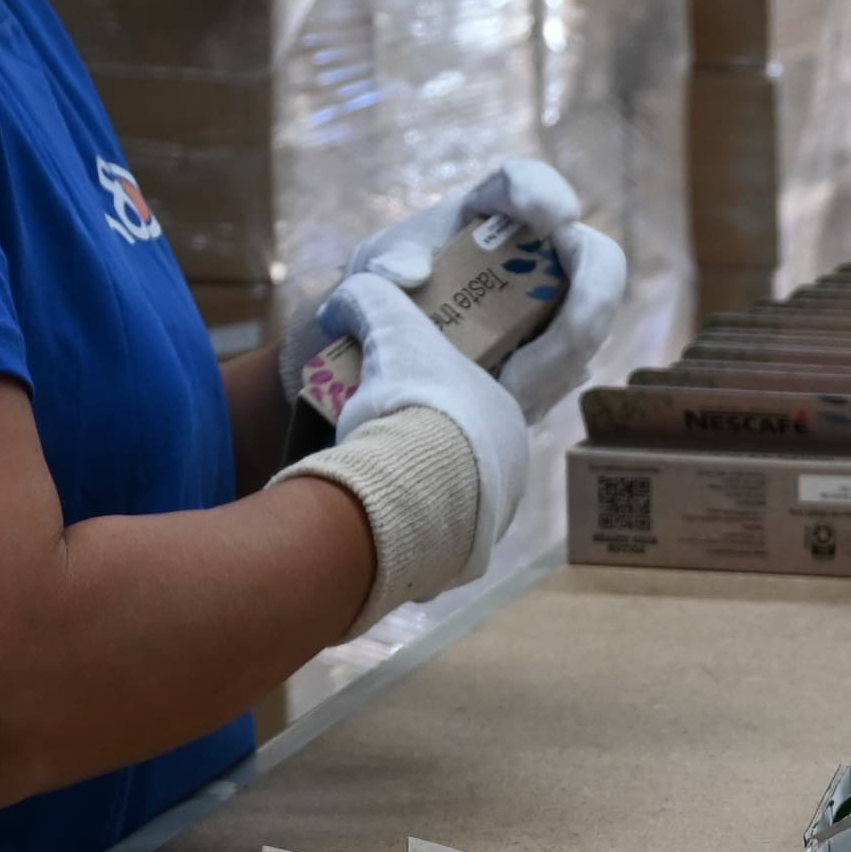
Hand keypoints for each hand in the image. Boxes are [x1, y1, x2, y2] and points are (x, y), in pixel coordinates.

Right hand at [271, 270, 529, 633]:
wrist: (415, 487)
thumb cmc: (413, 397)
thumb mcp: (387, 323)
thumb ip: (365, 296)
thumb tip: (341, 302)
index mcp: (505, 412)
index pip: (463, 392)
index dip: (421, 383)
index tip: (389, 384)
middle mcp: (510, 466)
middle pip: (452, 443)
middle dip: (415, 435)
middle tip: (370, 426)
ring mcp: (491, 515)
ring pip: (445, 491)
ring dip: (410, 481)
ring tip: (366, 470)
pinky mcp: (462, 556)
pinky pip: (429, 533)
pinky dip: (402, 520)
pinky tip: (376, 510)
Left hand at [284, 160, 630, 424]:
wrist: (378, 356)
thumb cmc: (380, 295)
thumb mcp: (372, 271)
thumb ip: (386, 262)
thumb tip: (407, 273)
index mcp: (487, 214)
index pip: (524, 184)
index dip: (547, 193)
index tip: (557, 219)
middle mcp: (532, 253)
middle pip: (593, 258)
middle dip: (592, 295)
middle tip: (569, 335)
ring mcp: (551, 305)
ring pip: (590, 323)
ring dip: (562, 358)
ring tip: (514, 387)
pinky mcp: (551, 355)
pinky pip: (571, 370)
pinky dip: (547, 387)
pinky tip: (513, 399)